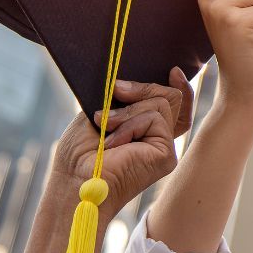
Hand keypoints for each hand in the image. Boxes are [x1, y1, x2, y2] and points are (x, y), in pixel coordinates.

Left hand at [52, 69, 191, 218]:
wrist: (73, 181)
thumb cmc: (80, 154)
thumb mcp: (102, 113)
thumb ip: (124, 99)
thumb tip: (133, 82)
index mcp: (147, 132)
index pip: (176, 106)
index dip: (180, 87)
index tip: (172, 71)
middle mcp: (160, 140)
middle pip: (173, 97)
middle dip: (144, 87)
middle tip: (117, 91)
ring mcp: (165, 148)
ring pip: (163, 103)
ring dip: (128, 111)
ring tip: (105, 126)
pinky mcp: (166, 155)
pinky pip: (155, 118)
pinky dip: (129, 125)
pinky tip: (113, 142)